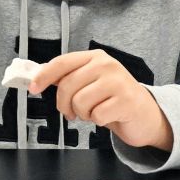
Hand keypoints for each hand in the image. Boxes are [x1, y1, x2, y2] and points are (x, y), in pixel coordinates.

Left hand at [31, 49, 173, 151]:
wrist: (145, 115)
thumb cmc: (114, 99)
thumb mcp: (90, 83)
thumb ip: (67, 78)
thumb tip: (36, 77)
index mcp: (95, 57)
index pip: (62, 62)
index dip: (43, 76)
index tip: (33, 88)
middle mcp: (107, 65)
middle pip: (67, 86)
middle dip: (64, 105)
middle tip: (72, 112)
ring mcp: (118, 81)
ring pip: (80, 102)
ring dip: (83, 114)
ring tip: (95, 111)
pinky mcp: (126, 100)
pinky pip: (96, 116)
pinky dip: (98, 121)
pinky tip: (109, 116)